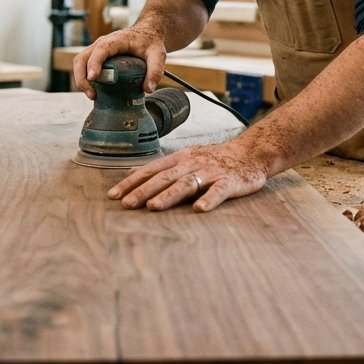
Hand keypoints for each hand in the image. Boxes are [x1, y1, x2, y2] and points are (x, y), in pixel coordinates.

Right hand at [72, 26, 166, 98]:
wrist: (146, 33)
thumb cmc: (150, 42)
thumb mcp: (158, 54)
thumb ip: (156, 70)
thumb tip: (148, 89)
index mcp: (116, 40)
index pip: (101, 49)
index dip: (94, 62)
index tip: (93, 77)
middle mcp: (102, 43)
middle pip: (82, 58)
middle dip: (82, 77)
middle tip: (92, 94)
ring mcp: (97, 49)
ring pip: (79, 62)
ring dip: (81, 80)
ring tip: (92, 95)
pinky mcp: (96, 57)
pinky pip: (83, 66)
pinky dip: (84, 79)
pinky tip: (94, 91)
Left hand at [107, 140, 269, 212]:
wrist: (250, 153)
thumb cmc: (214, 159)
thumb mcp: (186, 158)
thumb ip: (162, 168)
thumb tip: (132, 174)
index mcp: (180, 159)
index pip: (150, 170)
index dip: (131, 182)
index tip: (113, 195)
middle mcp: (192, 163)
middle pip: (164, 177)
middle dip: (143, 190)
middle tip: (126, 204)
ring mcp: (211, 172)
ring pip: (187, 183)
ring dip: (169, 195)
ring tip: (153, 207)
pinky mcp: (230, 182)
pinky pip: (219, 191)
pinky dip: (209, 199)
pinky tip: (199, 210)